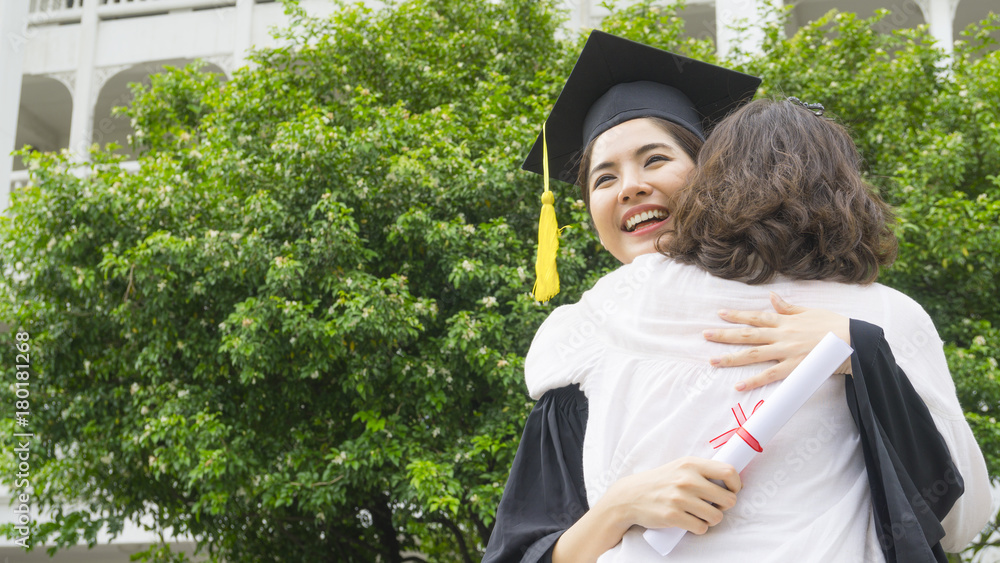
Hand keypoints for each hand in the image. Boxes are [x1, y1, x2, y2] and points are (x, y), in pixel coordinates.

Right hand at [599, 457, 740, 534]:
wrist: (630, 496)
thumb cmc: (660, 482)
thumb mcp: (680, 467)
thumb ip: (702, 471)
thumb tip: (732, 479)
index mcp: (691, 464)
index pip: (728, 472)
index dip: (736, 484)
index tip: (732, 490)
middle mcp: (687, 480)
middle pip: (728, 499)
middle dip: (725, 506)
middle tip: (715, 506)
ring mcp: (679, 498)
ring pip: (716, 517)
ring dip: (712, 519)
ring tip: (701, 515)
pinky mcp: (673, 516)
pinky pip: (701, 528)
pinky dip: (699, 527)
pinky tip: (690, 521)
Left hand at [703, 292, 851, 391]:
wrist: (853, 341)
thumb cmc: (834, 325)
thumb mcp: (810, 311)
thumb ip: (788, 307)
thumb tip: (772, 297)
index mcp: (785, 321)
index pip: (755, 317)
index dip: (737, 316)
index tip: (720, 314)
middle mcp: (781, 335)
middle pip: (747, 335)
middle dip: (725, 335)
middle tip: (705, 335)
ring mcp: (786, 352)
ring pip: (753, 355)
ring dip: (731, 358)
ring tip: (713, 361)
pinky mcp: (794, 368)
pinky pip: (769, 376)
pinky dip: (753, 381)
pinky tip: (738, 386)